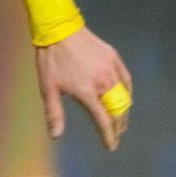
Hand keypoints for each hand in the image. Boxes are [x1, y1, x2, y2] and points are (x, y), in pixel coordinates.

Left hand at [35, 26, 132, 149]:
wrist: (59, 30)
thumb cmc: (51, 60)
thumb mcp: (47, 88)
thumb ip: (54, 113)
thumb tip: (56, 136)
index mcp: (87, 92)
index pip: (103, 121)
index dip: (108, 136)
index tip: (110, 146)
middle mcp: (103, 83)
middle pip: (118, 111)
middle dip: (119, 126)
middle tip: (116, 135)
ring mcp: (111, 69)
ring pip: (125, 97)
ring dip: (124, 112)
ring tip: (121, 121)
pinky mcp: (114, 58)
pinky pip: (126, 79)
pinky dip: (128, 92)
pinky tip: (126, 98)